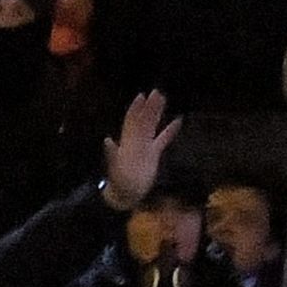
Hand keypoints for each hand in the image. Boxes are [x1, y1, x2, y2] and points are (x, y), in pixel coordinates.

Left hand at [103, 89, 173, 210]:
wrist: (126, 195)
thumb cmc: (120, 183)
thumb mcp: (115, 169)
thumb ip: (112, 155)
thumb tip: (107, 140)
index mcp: (128, 143)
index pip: (132, 122)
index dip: (136, 109)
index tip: (141, 96)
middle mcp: (136, 141)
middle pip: (144, 120)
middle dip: (150, 106)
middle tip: (157, 91)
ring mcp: (145, 147)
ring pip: (153, 126)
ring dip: (158, 113)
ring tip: (164, 98)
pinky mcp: (153, 155)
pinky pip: (163, 139)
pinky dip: (170, 130)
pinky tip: (178, 120)